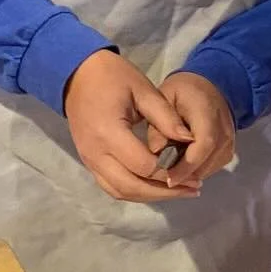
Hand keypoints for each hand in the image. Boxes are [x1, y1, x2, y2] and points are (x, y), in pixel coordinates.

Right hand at [63, 49, 199, 202]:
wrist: (77, 75)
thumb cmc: (113, 77)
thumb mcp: (144, 90)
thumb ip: (167, 118)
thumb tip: (191, 140)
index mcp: (109, 133)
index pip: (144, 165)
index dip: (170, 170)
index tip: (193, 170)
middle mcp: (96, 154)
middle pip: (132, 187)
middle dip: (165, 191)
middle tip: (193, 189)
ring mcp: (89, 161)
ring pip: (121, 191)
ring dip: (151, 196)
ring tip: (180, 191)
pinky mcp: (89, 162)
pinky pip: (112, 186)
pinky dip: (136, 191)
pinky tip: (157, 187)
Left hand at [149, 71, 234, 187]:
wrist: (209, 88)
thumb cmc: (181, 93)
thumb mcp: (163, 101)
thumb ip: (159, 126)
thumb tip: (156, 153)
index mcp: (208, 113)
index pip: (204, 144)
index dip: (186, 165)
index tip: (167, 178)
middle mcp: (225, 130)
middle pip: (206, 161)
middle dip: (183, 175)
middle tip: (161, 180)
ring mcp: (230, 143)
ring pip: (208, 169)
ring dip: (188, 175)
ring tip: (169, 171)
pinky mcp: (228, 152)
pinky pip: (210, 169)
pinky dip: (194, 172)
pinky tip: (180, 165)